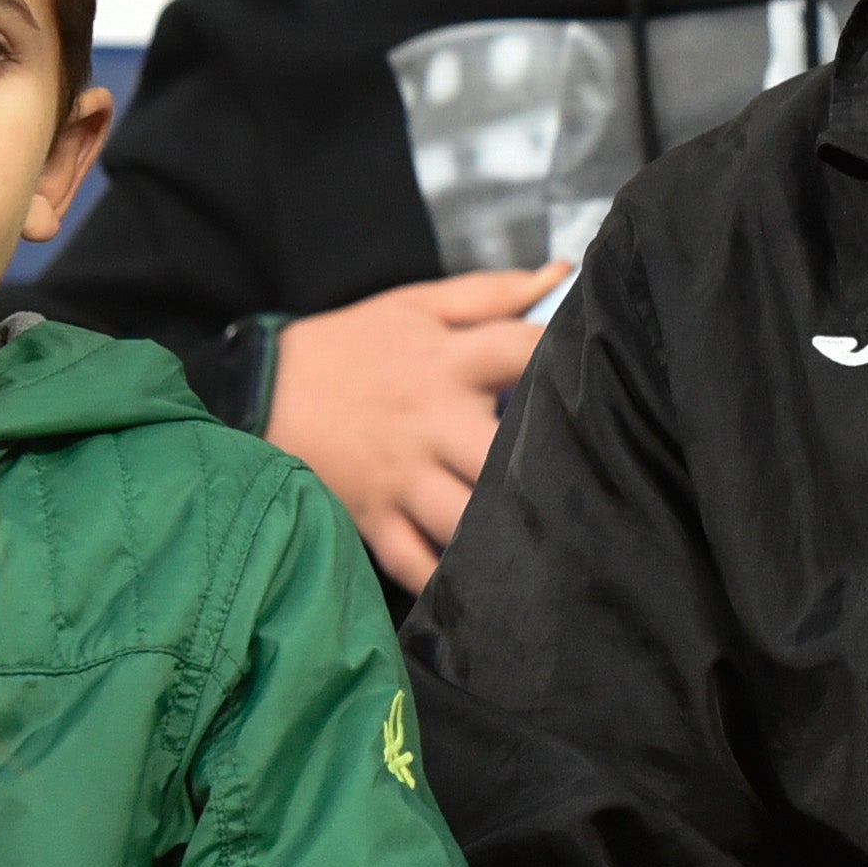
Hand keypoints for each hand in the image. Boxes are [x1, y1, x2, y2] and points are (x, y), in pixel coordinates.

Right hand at [267, 262, 572, 588]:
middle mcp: (430, 423)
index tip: (608, 379)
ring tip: (557, 551)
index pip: (522, 353)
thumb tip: (563, 273)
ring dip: (505, 537)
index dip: (568, 361)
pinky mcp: (374, 519)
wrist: (259, 387)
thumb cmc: (353, 345)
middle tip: (596, 490)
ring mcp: (401, 477)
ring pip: (464, 518)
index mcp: (447, 362)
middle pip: (500, 454)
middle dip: (544, 472)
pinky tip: (492, 593)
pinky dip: (449, 584)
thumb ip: (493, 292)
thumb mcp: (417, 305)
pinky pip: (416, 563)